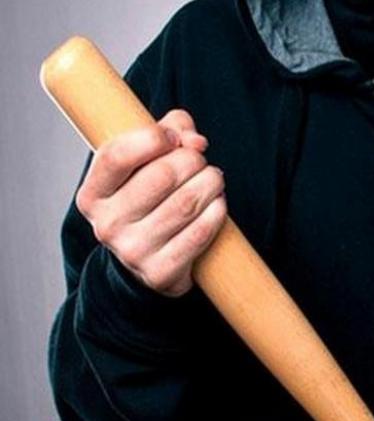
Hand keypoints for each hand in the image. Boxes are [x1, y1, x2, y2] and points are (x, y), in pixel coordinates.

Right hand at [75, 109, 226, 296]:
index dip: (154, 138)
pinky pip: (201, 232)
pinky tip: (217, 204)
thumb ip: (170, 132)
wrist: (150, 260)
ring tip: (214, 180)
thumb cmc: (150, 199)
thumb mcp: (147, 162)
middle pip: (162, 175)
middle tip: (201, 162)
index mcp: (93, 194)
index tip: (175, 139)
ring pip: (187, 202)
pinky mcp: (161, 271)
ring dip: (211, 183)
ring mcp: (132, 251)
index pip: (117, 156)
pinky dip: (217, 212)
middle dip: (193, 160)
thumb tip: (194, 140)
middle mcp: (107, 224)